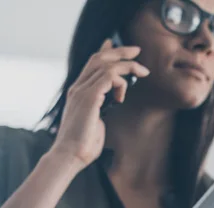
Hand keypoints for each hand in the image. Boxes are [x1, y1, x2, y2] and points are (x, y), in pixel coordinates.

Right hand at [51, 39, 150, 168]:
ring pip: (107, 64)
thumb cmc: (83, 146)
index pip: (92, 64)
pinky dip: (122, 83)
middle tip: (137, 50)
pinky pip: (110, 77)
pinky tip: (122, 98)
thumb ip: (101, 110)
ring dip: (128, 65)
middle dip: (120, 51)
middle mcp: (78, 88)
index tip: (117, 45)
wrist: (69, 156)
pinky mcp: (90, 98)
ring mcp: (82, 91)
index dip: (106, 52)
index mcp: (78, 92)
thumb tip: (111, 106)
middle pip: (99, 58)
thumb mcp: (95, 122)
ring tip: (144, 72)